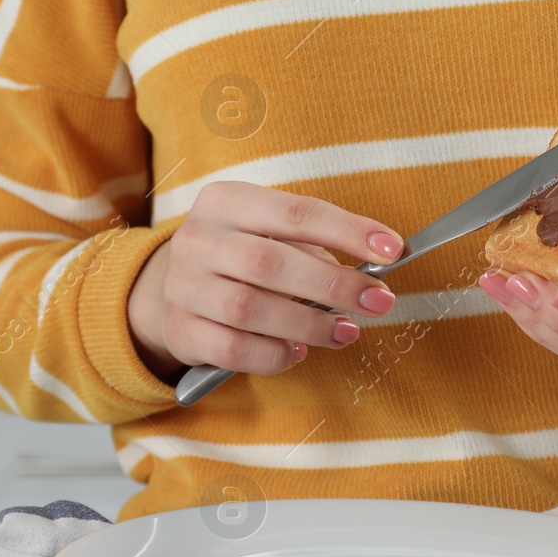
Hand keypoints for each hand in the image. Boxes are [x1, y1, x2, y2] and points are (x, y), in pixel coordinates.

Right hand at [127, 182, 402, 378]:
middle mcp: (198, 239)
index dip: (348, 231)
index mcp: (225, 201)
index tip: (393, 250)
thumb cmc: (239, 259)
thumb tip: (370, 279)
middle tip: (379, 302)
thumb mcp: (268, 234)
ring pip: (251, 310)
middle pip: (271, 262)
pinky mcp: (180, 330)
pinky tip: (298, 352)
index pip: (295, 212)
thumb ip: (315, 249)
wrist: (165, 291)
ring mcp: (183, 286)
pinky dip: (274, 355)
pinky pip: (233, 350)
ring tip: (346, 332)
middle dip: (334, 285)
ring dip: (310, 325)